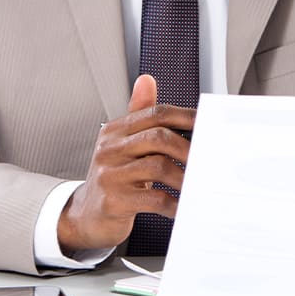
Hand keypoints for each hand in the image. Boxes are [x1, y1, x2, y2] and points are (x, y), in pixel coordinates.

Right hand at [57, 74, 193, 253]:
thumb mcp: (122, 144)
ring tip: (198, 186)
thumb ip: (139, 115)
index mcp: (115, 130)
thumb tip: (147, 80)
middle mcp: (110, 148)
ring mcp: (109, 174)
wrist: (86, 215)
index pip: (155, 114)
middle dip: (188, 149)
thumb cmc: (113, 178)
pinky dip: (174, 204)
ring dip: (185, 178)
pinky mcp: (113, 201)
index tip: (208, 126)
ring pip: (158, 167)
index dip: (186, 117)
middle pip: (158, 137)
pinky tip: (182, 207)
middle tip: (208, 160)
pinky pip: (153, 199)